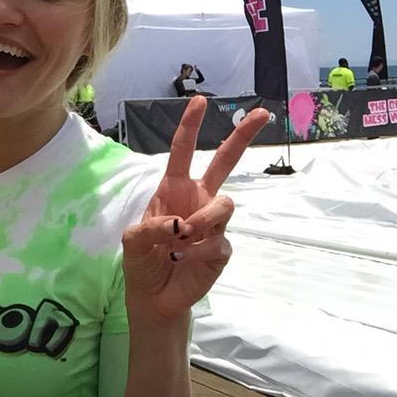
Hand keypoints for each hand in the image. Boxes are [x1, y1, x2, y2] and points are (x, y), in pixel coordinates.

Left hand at [121, 96, 266, 327]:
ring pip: (225, 204)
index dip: (190, 126)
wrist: (154, 296)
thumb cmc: (142, 260)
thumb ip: (151, 227)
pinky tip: (181, 258)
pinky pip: (219, 240)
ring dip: (203, 219)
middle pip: (225, 162)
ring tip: (181, 236)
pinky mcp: (222, 248)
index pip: (183, 151)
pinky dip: (197, 249)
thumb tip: (180, 224)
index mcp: (174, 189)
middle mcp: (198, 199)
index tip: (200, 101)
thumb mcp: (133, 241)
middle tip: (263, 113)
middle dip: (242, 136)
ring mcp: (213, 223)